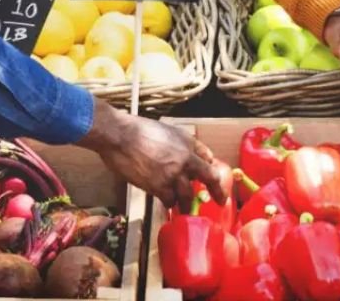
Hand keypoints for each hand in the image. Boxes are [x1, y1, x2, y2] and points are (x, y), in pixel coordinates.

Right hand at [78, 101, 224, 207]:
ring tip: (185, 209)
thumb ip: (186, 144)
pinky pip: (169, 201)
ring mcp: (172, 176)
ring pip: (187, 196)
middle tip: (219, 200)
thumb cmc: (140, 130)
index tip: (220, 182)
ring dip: (186, 203)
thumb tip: (199, 155)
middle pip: (207, 180)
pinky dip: (168, 203)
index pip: (210, 162)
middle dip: (215, 193)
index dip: (217, 175)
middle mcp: (184, 161)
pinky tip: (166, 203)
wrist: (120, 136)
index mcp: (188, 146)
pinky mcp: (157, 187)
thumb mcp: (169, 130)